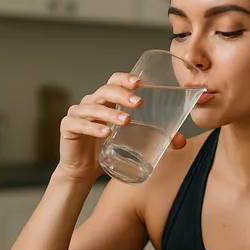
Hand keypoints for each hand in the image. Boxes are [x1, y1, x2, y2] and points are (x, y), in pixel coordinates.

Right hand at [58, 72, 187, 181]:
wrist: (83, 170)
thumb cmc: (108, 150)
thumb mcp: (132, 142)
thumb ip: (156, 139)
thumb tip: (181, 142)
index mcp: (107, 101)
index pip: (114, 81)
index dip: (124, 79)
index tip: (139, 82)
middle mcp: (91, 103)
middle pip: (105, 91)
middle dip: (122, 94)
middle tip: (139, 103)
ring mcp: (78, 114)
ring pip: (93, 107)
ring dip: (110, 113)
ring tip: (126, 121)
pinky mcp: (68, 128)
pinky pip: (79, 124)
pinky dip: (92, 127)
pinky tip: (104, 133)